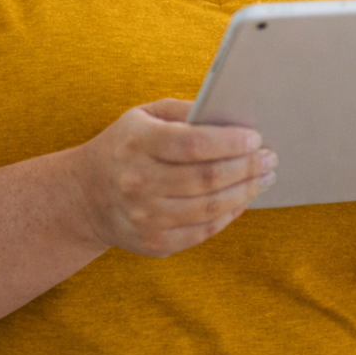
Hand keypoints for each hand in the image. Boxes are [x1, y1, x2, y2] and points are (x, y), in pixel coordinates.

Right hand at [75, 98, 276, 257]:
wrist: (85, 196)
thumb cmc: (126, 146)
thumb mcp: (143, 115)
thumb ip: (183, 112)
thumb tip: (230, 118)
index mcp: (137, 143)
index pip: (191, 144)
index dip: (229, 142)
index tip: (255, 137)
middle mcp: (139, 182)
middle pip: (206, 178)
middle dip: (247, 167)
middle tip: (270, 157)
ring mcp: (146, 217)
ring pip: (210, 207)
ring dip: (246, 192)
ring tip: (264, 177)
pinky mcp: (155, 242)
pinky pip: (204, 231)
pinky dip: (229, 215)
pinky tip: (243, 199)